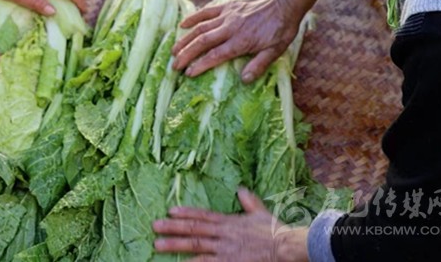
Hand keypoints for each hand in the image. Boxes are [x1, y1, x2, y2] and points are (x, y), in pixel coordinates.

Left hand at [153, 189, 308, 261]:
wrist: (286, 247)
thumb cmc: (275, 231)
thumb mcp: (260, 213)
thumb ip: (248, 202)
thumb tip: (241, 189)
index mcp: (229, 221)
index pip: (202, 215)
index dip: (186, 213)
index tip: (170, 211)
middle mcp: (223, 234)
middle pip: (193, 229)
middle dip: (172, 228)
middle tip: (154, 226)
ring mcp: (225, 250)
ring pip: (195, 246)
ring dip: (175, 245)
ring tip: (157, 245)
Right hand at [173, 0, 320, 82]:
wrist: (285, 2)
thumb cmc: (281, 29)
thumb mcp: (275, 51)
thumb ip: (259, 65)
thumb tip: (244, 80)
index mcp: (241, 41)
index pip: (215, 55)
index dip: (200, 65)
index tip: (188, 73)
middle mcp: (230, 28)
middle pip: (202, 42)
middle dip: (186, 55)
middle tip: (174, 65)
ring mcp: (227, 16)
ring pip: (200, 28)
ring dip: (185, 40)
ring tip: (174, 50)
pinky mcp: (227, 6)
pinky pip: (206, 12)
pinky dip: (193, 18)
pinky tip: (183, 25)